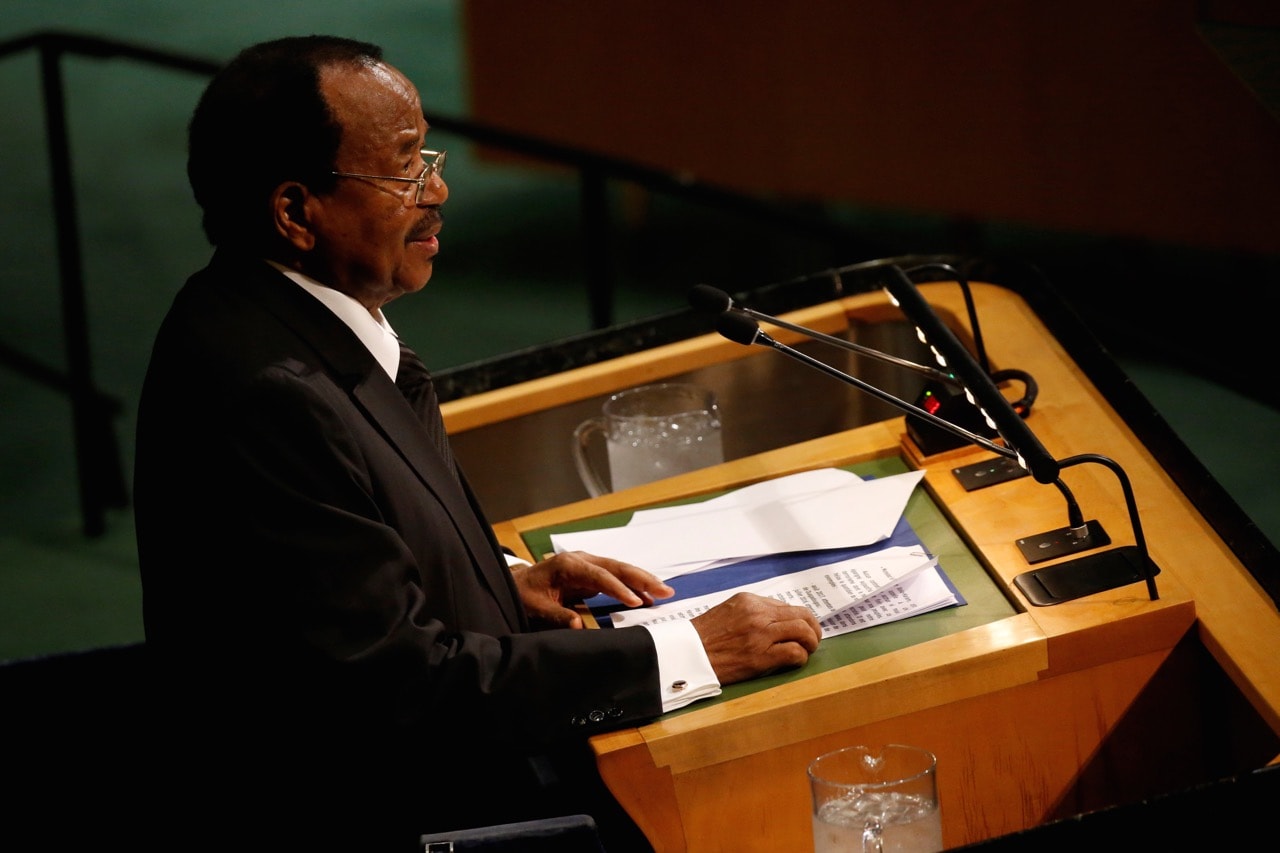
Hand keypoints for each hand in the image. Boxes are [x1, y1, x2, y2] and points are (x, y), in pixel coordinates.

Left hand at [511, 550, 674, 629]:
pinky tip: (646, 596)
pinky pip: (616, 578)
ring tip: (664, 592)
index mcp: (568, 565)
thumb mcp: (536, 607)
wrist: (517, 584)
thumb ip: (557, 616)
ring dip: (642, 580)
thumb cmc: (524, 594)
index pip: (599, 575)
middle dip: (642, 579)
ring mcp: (588, 564)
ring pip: (620, 570)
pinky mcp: (591, 573)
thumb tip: (578, 625)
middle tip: (665, 591)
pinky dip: (632, 585)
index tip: (636, 601)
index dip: (619, 588)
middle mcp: (581, 560)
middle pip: (617, 567)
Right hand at [691, 592, 821, 684]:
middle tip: (813, 639)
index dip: (798, 618)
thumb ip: (753, 612)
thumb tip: (779, 618)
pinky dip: (800, 657)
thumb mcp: (728, 611)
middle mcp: (757, 614)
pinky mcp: (760, 657)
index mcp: (749, 600)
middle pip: (802, 615)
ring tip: (808, 650)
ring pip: (803, 631)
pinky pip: (794, 653)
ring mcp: (760, 635)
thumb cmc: (704, 636)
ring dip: (811, 642)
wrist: (686, 655)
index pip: (786, 605)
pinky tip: (795, 661)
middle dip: (813, 628)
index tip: (800, 627)